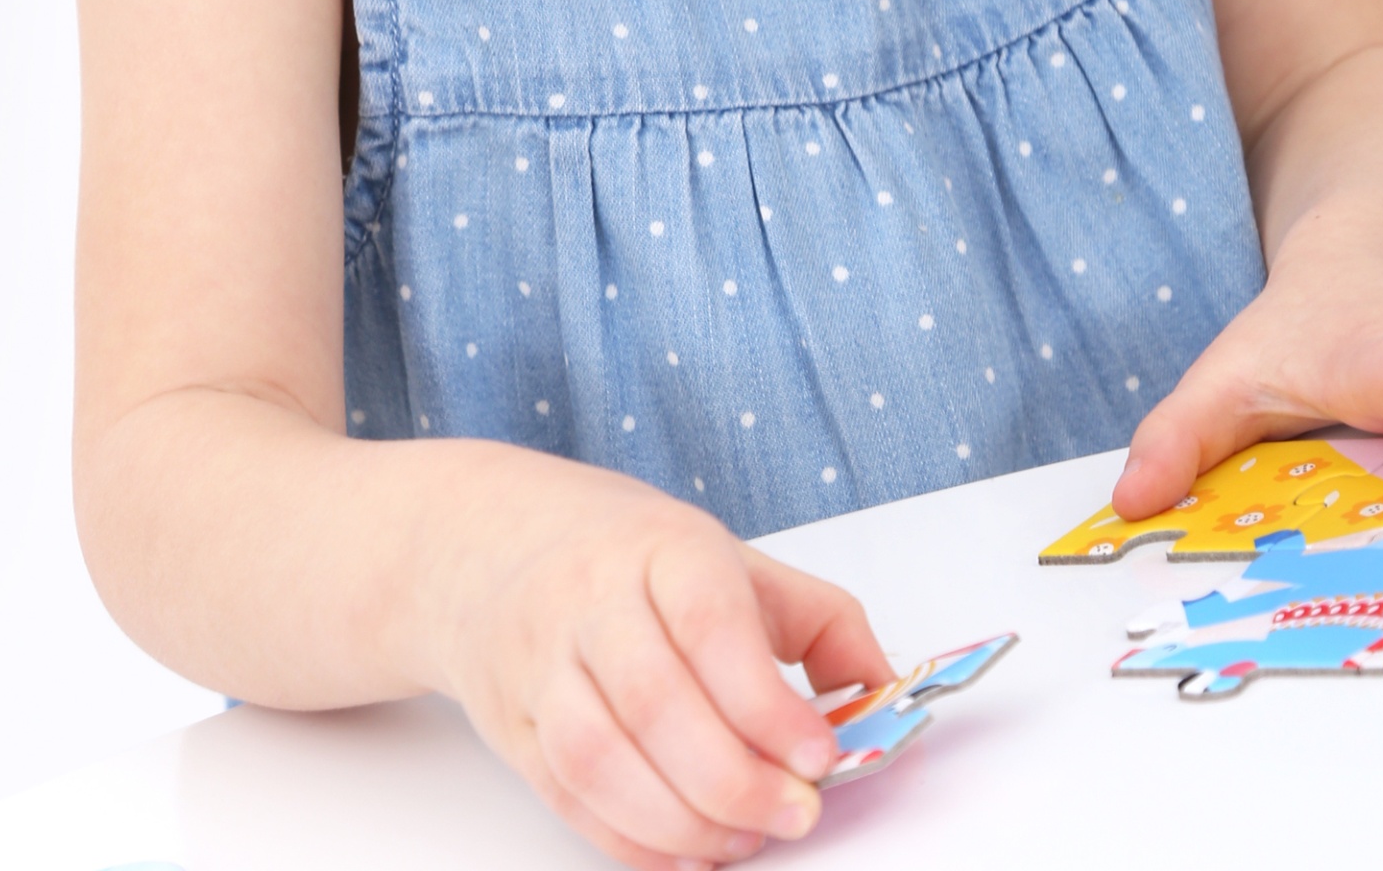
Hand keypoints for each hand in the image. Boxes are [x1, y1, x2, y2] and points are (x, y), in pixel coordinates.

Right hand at [430, 456, 888, 870]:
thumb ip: (820, 622)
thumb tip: (884, 690)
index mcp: (661, 547)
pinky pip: (568, 796)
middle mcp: (591, 599)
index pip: (711, 625)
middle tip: (795, 812)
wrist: (498, 543)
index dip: (766, 701)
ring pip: (601, 758)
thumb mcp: (734, 560)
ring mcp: (542, 662)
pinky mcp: (514, 723)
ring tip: (744, 838)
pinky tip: (684, 853)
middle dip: (734, 778)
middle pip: (656, 701)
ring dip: (680, 820)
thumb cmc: (634, 557)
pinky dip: (629, 840)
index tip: (819, 756)